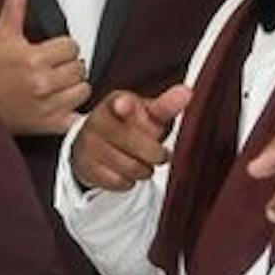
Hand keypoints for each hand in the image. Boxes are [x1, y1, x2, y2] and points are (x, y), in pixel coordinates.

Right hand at [0, 0, 90, 136]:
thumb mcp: (1, 34)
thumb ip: (14, 6)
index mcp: (33, 59)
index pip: (71, 46)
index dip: (63, 47)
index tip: (51, 52)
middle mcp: (42, 83)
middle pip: (79, 67)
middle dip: (68, 65)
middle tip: (53, 68)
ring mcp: (48, 106)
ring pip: (84, 90)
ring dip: (74, 87)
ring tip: (57, 85)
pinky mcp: (51, 124)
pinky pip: (79, 116)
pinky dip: (78, 112)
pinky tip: (67, 105)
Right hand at [70, 84, 191, 193]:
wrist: (96, 146)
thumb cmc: (128, 126)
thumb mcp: (147, 114)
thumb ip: (167, 105)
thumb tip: (187, 93)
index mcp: (115, 102)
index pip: (120, 103)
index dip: (124, 105)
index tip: (124, 105)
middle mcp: (98, 121)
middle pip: (138, 144)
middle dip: (156, 154)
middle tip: (159, 154)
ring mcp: (90, 145)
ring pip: (132, 168)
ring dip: (144, 170)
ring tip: (141, 161)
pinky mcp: (87, 168)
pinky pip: (120, 182)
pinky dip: (129, 181)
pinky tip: (125, 171)